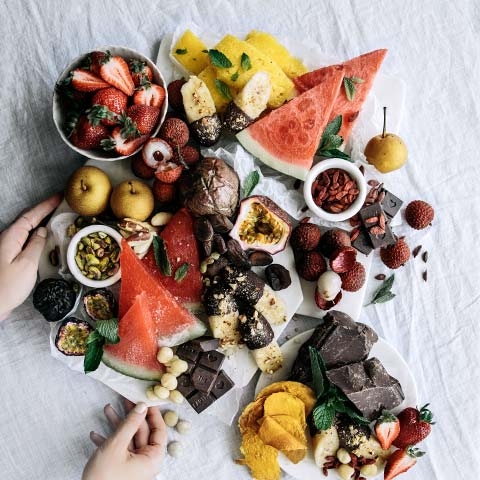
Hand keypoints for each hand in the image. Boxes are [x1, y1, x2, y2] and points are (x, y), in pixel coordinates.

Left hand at [0, 193, 61, 319]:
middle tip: (62, 205)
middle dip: (45, 211)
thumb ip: (36, 245)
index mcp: (11, 237)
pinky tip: (46, 239)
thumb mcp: (26, 264)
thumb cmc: (6, 287)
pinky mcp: (9, 258)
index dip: (46, 205)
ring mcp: (7, 249)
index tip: (59, 196)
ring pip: (27, 230)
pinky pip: (26, 241)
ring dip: (42, 222)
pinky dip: (38, 236)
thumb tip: (43, 231)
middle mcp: (8, 239)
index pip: (31, 216)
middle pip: (28, 220)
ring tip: (58, 218)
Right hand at [82, 400, 166, 479]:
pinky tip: (95, 434)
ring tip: (107, 409)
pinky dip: (108, 441)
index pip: (159, 431)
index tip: (147, 400)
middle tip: (126, 399)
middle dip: (131, 416)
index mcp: (152, 459)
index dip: (153, 414)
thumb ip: (130, 423)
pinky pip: (118, 451)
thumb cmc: (104, 477)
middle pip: (142, 433)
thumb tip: (142, 406)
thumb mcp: (117, 445)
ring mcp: (133, 467)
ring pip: (128, 440)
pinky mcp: (121, 470)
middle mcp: (145, 463)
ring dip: (117, 426)